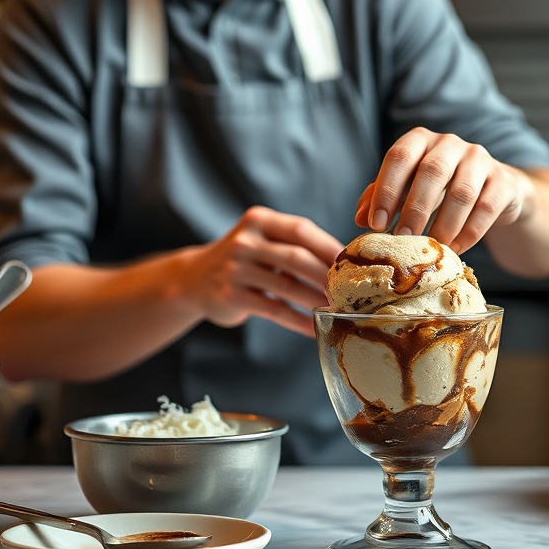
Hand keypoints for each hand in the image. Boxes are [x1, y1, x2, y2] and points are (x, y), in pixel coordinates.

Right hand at [193, 207, 342, 336]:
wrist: (195, 279)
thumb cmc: (246, 259)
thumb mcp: (263, 240)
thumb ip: (295, 244)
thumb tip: (345, 261)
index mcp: (259, 220)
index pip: (301, 230)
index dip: (329, 246)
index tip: (353, 263)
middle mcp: (244, 241)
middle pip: (296, 258)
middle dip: (327, 276)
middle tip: (351, 291)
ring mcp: (235, 269)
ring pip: (288, 287)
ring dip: (317, 300)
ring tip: (339, 310)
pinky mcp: (231, 296)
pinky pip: (275, 310)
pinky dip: (299, 321)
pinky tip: (316, 328)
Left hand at [354, 127, 530, 253]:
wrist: (492, 190)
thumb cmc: (439, 190)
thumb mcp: (408, 189)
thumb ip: (381, 198)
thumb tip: (360, 218)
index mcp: (420, 140)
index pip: (399, 157)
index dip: (385, 190)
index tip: (376, 225)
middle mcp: (450, 143)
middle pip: (431, 171)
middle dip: (415, 208)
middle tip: (403, 238)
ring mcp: (480, 159)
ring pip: (462, 192)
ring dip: (444, 224)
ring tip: (433, 249)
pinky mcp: (503, 180)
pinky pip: (486, 207)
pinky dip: (470, 232)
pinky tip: (457, 249)